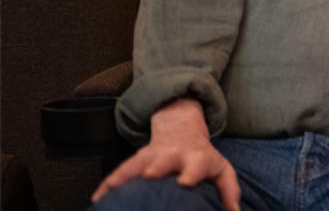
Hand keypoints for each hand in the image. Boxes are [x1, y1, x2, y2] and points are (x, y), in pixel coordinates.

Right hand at [91, 98, 240, 210]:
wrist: (182, 132)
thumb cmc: (204, 159)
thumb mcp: (221, 170)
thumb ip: (228, 191)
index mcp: (196, 158)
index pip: (196, 164)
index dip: (191, 172)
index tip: (185, 182)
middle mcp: (172, 155)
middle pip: (162, 161)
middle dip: (156, 169)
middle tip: (149, 178)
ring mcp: (151, 157)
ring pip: (136, 164)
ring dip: (124, 177)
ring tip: (110, 196)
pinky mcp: (136, 161)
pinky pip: (119, 172)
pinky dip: (108, 184)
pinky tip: (97, 199)